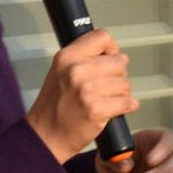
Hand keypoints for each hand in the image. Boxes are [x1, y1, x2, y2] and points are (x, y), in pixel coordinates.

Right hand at [25, 29, 139, 164]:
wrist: (45, 135)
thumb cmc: (54, 105)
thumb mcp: (61, 71)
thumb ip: (86, 58)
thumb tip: (119, 55)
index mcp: (67, 56)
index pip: (103, 37)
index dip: (111, 49)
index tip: (109, 59)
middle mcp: (76, 70)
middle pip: (119, 61)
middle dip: (118, 75)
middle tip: (107, 86)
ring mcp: (86, 90)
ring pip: (125, 83)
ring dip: (121, 93)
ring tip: (105, 99)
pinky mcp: (96, 109)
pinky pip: (127, 102)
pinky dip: (127, 106)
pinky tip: (115, 109)